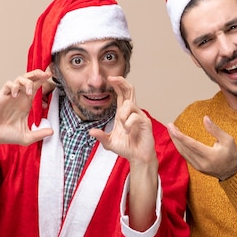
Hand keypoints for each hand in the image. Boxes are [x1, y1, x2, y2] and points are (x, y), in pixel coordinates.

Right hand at [0, 69, 54, 147]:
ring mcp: (10, 96)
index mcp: (26, 103)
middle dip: (37, 73)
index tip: (50, 76)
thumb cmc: (7, 135)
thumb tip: (52, 132)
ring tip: (30, 93)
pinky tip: (15, 96)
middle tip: (45, 74)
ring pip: (19, 78)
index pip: (36, 86)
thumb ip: (39, 134)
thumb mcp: (27, 137)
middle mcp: (19, 97)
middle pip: (29, 78)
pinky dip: (14, 87)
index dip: (43, 80)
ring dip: (27, 82)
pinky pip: (8, 85)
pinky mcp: (1, 96)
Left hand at [90, 76, 157, 230]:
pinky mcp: (145, 122)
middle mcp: (132, 112)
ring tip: (122, 128)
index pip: (122, 94)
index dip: (117, 85)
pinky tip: (128, 131)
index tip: (110, 78)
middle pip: (130, 91)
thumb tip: (90, 131)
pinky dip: (128, 123)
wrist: (137, 157)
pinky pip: (134, 117)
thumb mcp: (109, 143)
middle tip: (113, 78)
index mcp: (123, 113)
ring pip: (129, 104)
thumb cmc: (126, 148)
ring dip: (122, 115)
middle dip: (122, 82)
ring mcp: (139, 116)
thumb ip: (101, 136)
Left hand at [167, 116, 236, 180]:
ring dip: (176, 141)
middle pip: (184, 149)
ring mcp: (198, 166)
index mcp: (210, 156)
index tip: (172, 128)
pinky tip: (177, 139)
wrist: (233, 173)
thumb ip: (215, 129)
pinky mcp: (196, 167)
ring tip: (171, 130)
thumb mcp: (228, 140)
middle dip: (175, 136)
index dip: (181, 136)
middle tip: (169, 125)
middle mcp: (202, 163)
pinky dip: (180, 147)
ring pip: (183, 153)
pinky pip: (185, 156)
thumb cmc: (232, 154)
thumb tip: (205, 118)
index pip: (192, 145)